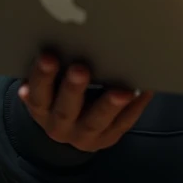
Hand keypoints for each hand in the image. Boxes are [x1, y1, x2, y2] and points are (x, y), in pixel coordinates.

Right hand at [18, 51, 153, 152]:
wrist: (70, 129)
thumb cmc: (59, 94)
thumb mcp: (49, 87)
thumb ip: (49, 72)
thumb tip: (49, 44)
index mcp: (42, 110)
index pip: (38, 95)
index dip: (42, 77)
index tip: (48, 56)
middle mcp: (59, 126)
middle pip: (65, 110)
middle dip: (73, 89)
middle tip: (80, 69)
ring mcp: (84, 135)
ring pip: (96, 122)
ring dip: (109, 106)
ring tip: (123, 91)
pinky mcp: (108, 138)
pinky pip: (123, 124)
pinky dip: (135, 108)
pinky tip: (144, 92)